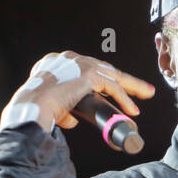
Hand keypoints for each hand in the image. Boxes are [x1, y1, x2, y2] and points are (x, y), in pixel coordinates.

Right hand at [0, 51, 156, 131]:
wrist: (31, 107)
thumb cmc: (35, 110)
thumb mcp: (49, 105)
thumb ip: (63, 109)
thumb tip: (72, 119)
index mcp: (57, 62)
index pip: (87, 68)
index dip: (104, 78)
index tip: (116, 88)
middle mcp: (69, 58)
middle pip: (104, 68)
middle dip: (124, 80)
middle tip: (142, 89)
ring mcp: (80, 64)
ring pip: (112, 76)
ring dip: (131, 88)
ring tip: (145, 96)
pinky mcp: (88, 74)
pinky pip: (112, 87)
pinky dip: (123, 99)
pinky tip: (131, 111)